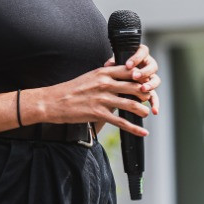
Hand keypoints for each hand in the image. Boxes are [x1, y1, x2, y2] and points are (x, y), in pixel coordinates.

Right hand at [38, 44, 160, 135]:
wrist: (53, 101)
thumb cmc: (71, 89)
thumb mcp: (90, 76)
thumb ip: (105, 76)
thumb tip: (119, 76)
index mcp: (103, 72)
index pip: (129, 71)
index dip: (141, 76)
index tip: (147, 81)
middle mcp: (104, 84)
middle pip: (133, 86)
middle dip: (145, 93)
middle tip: (150, 98)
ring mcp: (102, 99)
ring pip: (130, 104)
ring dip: (142, 110)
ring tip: (147, 113)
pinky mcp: (98, 114)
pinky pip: (121, 122)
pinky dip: (134, 128)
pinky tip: (143, 132)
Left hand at [108, 42, 160, 115]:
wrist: (118, 78)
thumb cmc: (116, 68)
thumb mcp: (115, 64)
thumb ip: (113, 63)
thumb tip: (107, 65)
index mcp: (141, 55)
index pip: (143, 52)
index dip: (136, 58)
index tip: (128, 65)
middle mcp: (148, 66)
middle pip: (152, 66)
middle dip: (144, 72)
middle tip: (135, 77)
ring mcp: (151, 78)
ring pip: (155, 80)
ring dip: (150, 85)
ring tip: (143, 89)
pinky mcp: (150, 90)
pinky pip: (155, 96)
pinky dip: (155, 103)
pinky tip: (154, 110)